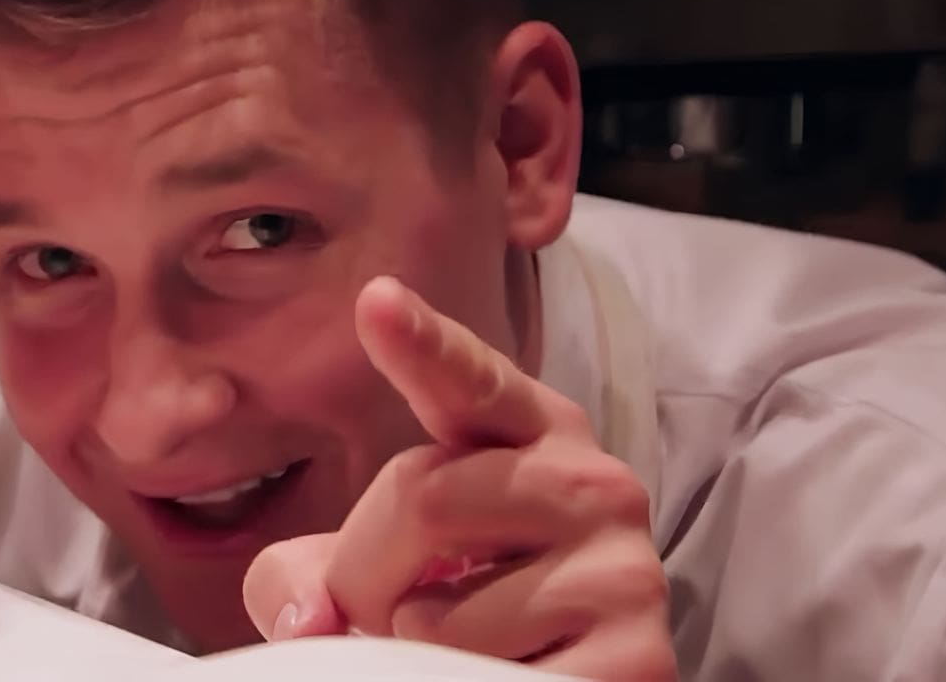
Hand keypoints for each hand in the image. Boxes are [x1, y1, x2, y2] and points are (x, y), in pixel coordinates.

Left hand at [243, 277, 674, 680]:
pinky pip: (486, 677)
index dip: (423, 343)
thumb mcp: (382, 563)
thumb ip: (316, 566)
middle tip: (389, 608)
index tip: (378, 301)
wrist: (575, 676)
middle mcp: (592, 482)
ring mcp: (623, 572)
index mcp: (529, 429)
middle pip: (421, 496)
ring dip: (410, 646)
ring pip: (439, 609)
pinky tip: (502, 674)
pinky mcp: (636, 661)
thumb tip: (309, 618)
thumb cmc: (466, 605)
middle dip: (365, 572)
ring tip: (459, 649)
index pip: (471, 380)